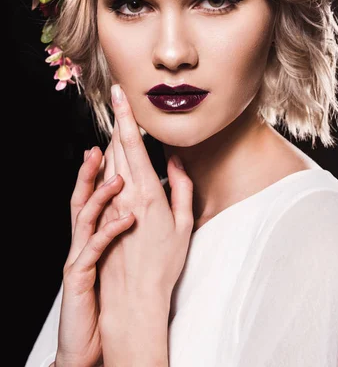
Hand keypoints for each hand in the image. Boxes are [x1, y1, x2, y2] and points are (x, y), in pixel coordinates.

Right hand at [55, 147, 134, 366]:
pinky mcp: (80, 272)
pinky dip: (109, 231)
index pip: (104, 184)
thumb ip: (146, 208)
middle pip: (89, 191)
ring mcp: (81, 251)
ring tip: (118, 175)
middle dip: (97, 164)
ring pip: (85, 214)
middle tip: (108, 138)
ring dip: (100, 193)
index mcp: (99, 224)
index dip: (111, 159)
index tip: (119, 133)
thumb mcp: (133, 244)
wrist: (102, 330)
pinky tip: (127, 219)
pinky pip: (93, 247)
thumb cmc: (117, 285)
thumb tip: (161, 177)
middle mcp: (86, 233)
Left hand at [96, 83, 193, 328]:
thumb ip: (182, 185)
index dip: (125, 115)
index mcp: (148, 192)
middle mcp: (125, 195)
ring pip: (106, 162)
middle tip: (122, 105)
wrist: (134, 296)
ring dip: (112, 142)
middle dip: (119, 124)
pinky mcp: (101, 215)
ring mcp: (109, 205)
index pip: (132, 143)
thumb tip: (175, 158)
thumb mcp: (185, 223)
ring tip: (119, 128)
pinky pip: (99, 180)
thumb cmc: (165, 262)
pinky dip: (104, 164)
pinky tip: (106, 158)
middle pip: (116, 147)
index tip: (119, 93)